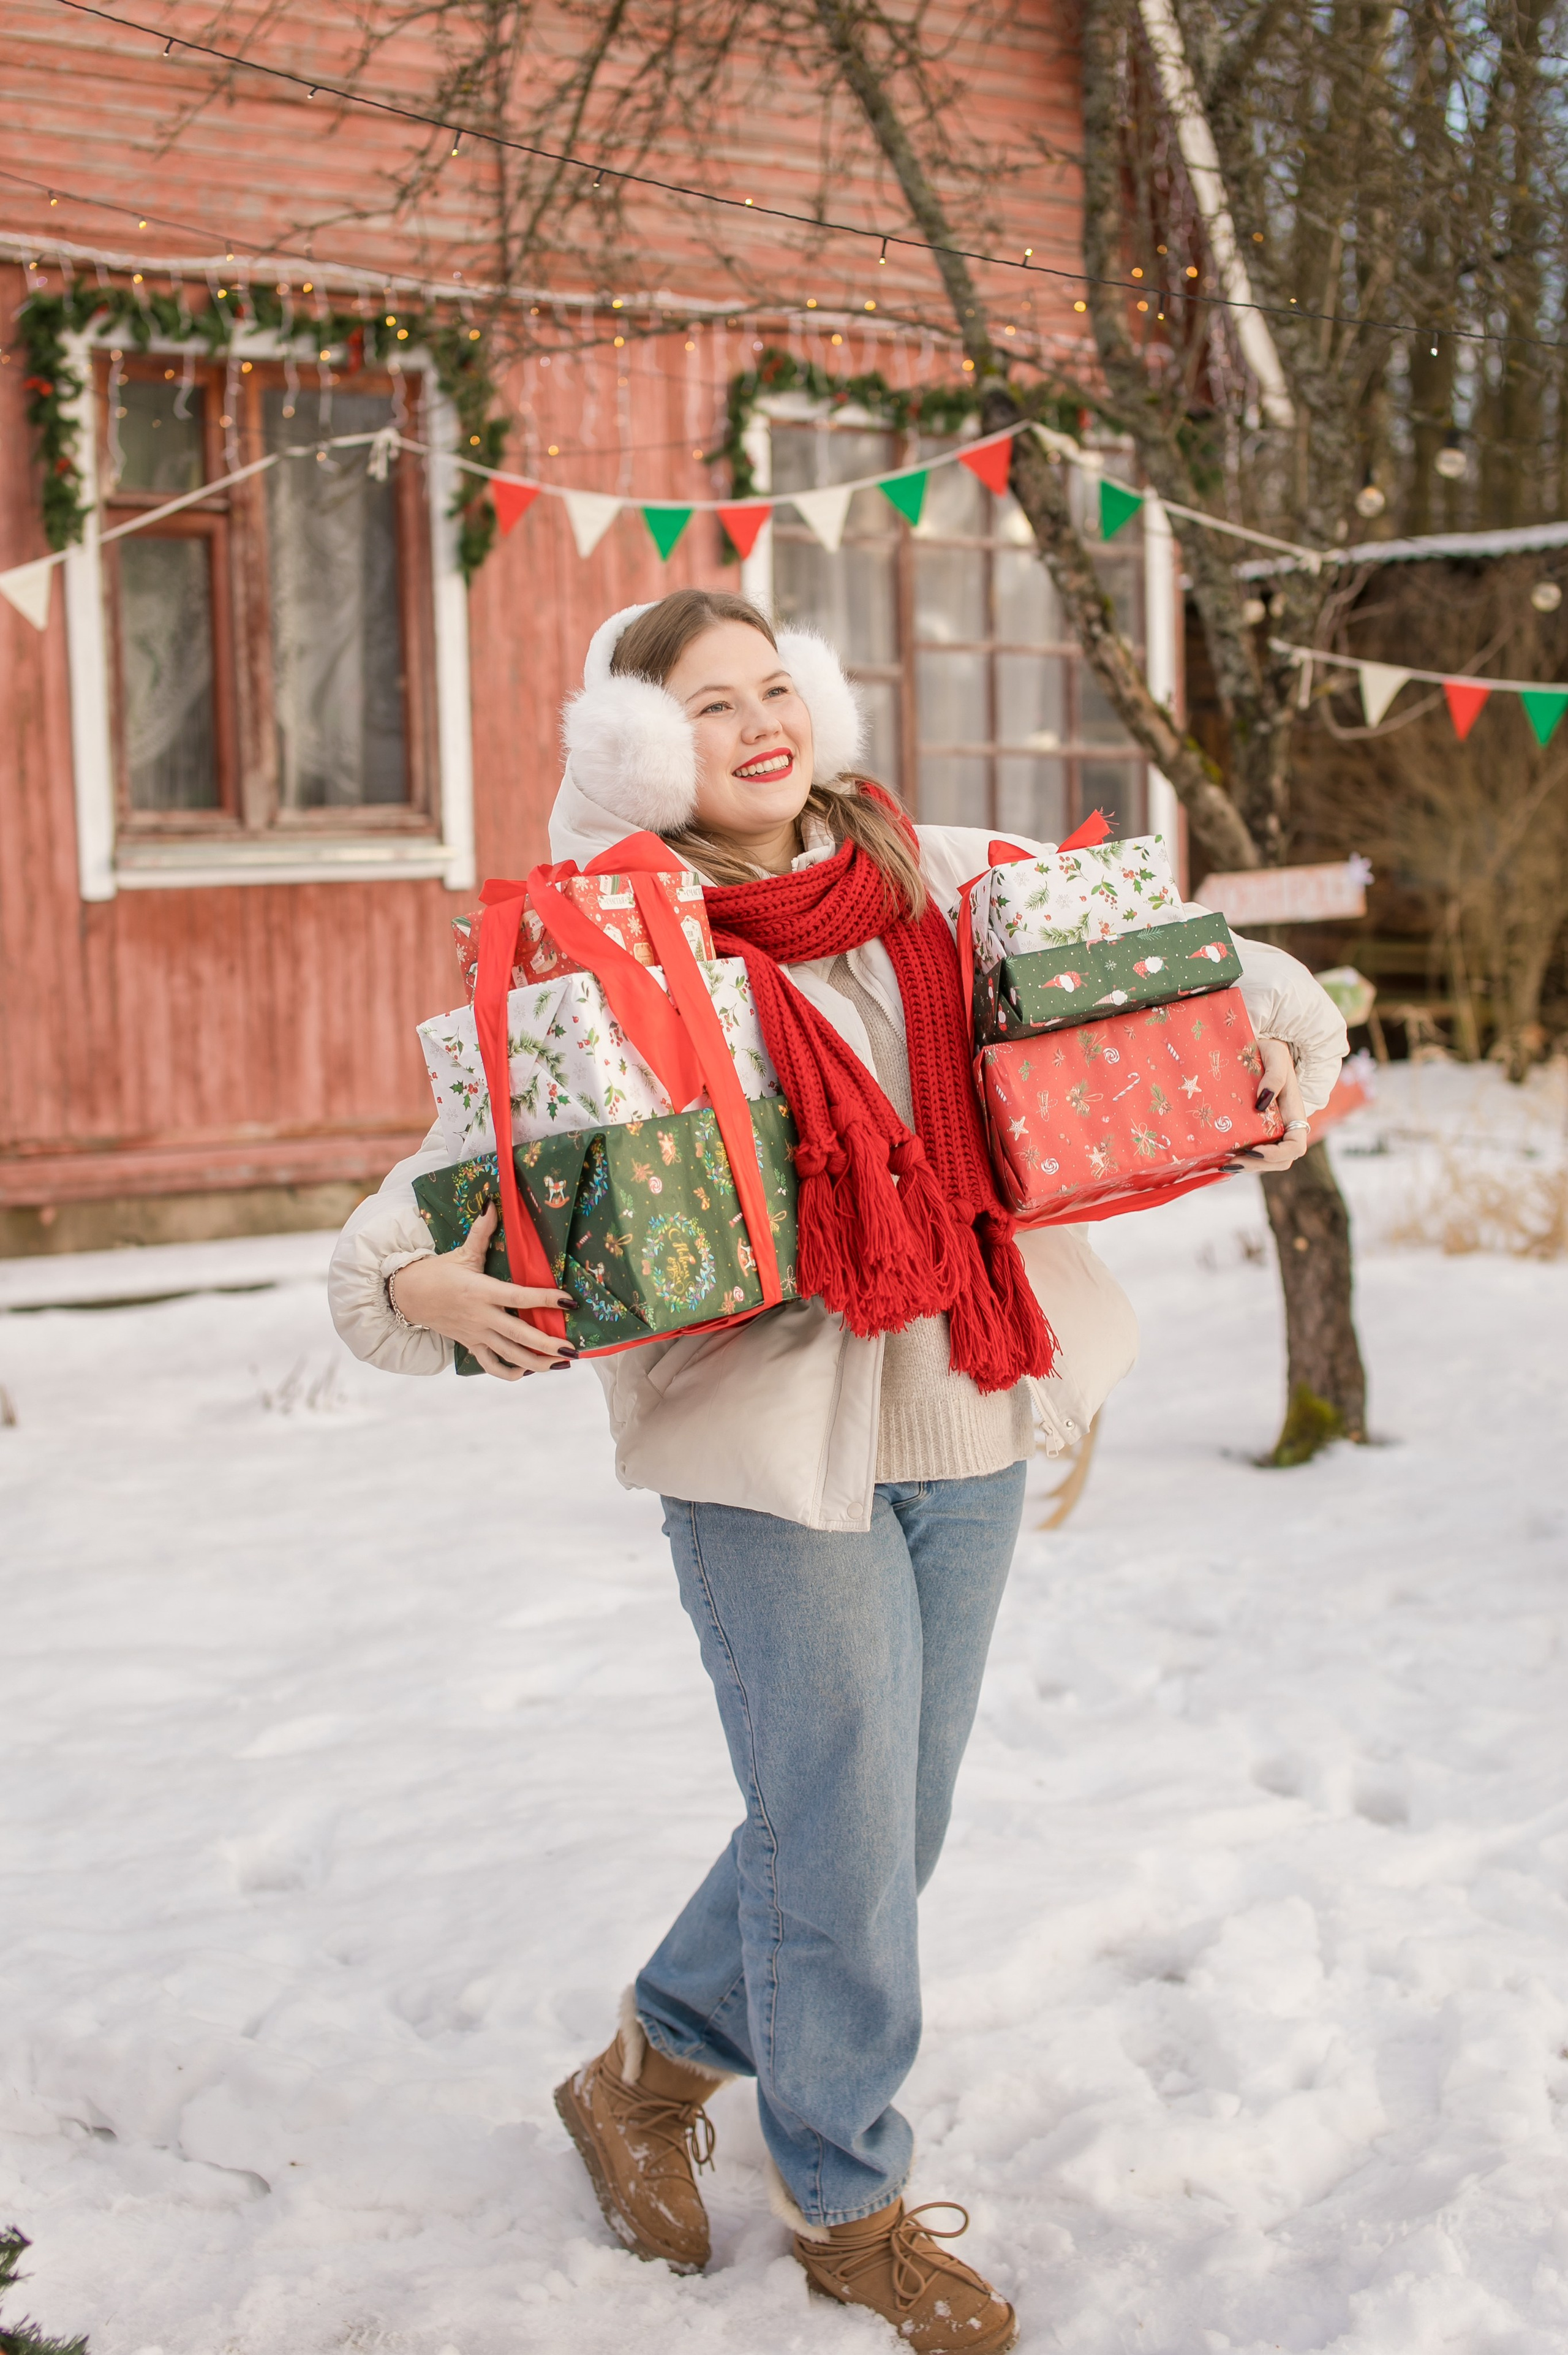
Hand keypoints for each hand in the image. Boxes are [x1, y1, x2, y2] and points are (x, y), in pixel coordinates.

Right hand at [390, 1202, 578, 1380]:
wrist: (407, 1296)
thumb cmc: (437, 1272)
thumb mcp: (461, 1253)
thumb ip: (481, 1232)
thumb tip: (492, 1205)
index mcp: (481, 1291)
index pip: (519, 1296)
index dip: (545, 1299)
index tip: (569, 1301)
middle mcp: (481, 1316)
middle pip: (518, 1335)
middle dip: (547, 1344)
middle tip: (572, 1349)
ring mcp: (476, 1334)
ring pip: (509, 1354)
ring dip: (536, 1362)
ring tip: (561, 1363)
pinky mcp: (470, 1345)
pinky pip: (490, 1365)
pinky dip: (509, 1372)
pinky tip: (528, 1371)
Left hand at [1227, 1037, 1311, 1172]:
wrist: (1259, 1047)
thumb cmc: (1270, 1049)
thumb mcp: (1275, 1055)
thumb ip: (1274, 1076)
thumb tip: (1262, 1104)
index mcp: (1294, 1113)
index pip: (1296, 1146)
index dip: (1278, 1154)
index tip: (1255, 1150)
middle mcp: (1285, 1126)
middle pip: (1280, 1161)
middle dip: (1257, 1166)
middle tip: (1230, 1162)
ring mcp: (1272, 1130)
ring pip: (1265, 1161)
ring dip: (1246, 1166)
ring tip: (1222, 1162)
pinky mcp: (1257, 1129)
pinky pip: (1253, 1152)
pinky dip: (1240, 1158)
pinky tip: (1221, 1157)